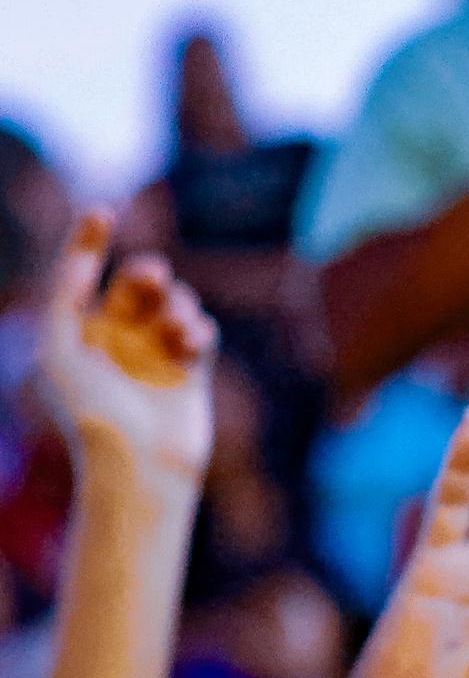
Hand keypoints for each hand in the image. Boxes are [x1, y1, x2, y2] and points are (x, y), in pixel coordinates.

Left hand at [36, 211, 216, 490]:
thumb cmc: (89, 415)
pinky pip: (202, 330)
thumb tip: (81, 260)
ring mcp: (155, 353)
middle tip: (149, 277)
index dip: (90, 239)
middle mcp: (117, 338)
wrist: (139, 467)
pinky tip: (189, 345)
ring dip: (175, 307)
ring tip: (173, 332)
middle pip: (137, 284)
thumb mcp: (58, 353)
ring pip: (174, 303)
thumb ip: (64, 300)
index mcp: (79, 332)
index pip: (83, 273)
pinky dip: (198, 330)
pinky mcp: (190, 371)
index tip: (103, 210)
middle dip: (146, 275)